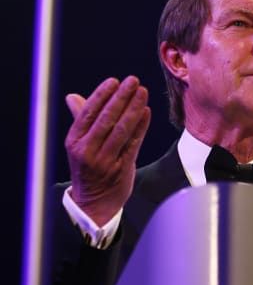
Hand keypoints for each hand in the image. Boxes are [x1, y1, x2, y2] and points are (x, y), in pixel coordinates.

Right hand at [64, 76, 151, 225]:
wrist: (94, 203)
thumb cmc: (88, 168)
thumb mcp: (79, 145)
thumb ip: (81, 120)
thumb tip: (73, 97)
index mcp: (74, 141)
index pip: (88, 113)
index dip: (102, 96)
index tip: (114, 81)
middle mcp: (87, 150)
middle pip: (106, 119)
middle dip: (121, 98)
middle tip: (132, 81)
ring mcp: (105, 161)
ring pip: (121, 130)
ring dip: (133, 109)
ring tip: (142, 92)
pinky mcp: (121, 168)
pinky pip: (133, 143)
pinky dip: (141, 126)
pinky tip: (146, 112)